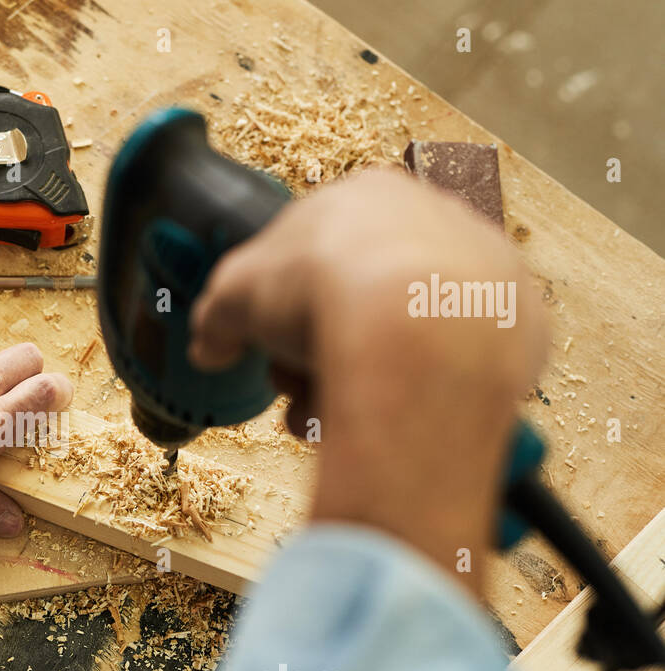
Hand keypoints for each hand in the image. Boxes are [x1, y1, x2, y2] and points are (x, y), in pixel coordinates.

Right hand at [188, 169, 548, 581]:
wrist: (412, 334)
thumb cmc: (322, 292)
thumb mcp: (233, 298)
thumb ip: (217, 318)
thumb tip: (210, 344)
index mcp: (365, 195)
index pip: (315, 249)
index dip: (283, 305)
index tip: (270, 346)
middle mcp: (433, 216)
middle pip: (365, 293)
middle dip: (322, 348)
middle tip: (298, 389)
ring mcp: (482, 265)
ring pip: (412, 328)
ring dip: (365, 374)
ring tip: (334, 417)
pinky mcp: (518, 317)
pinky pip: (459, 358)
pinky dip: (424, 385)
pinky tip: (395, 411)